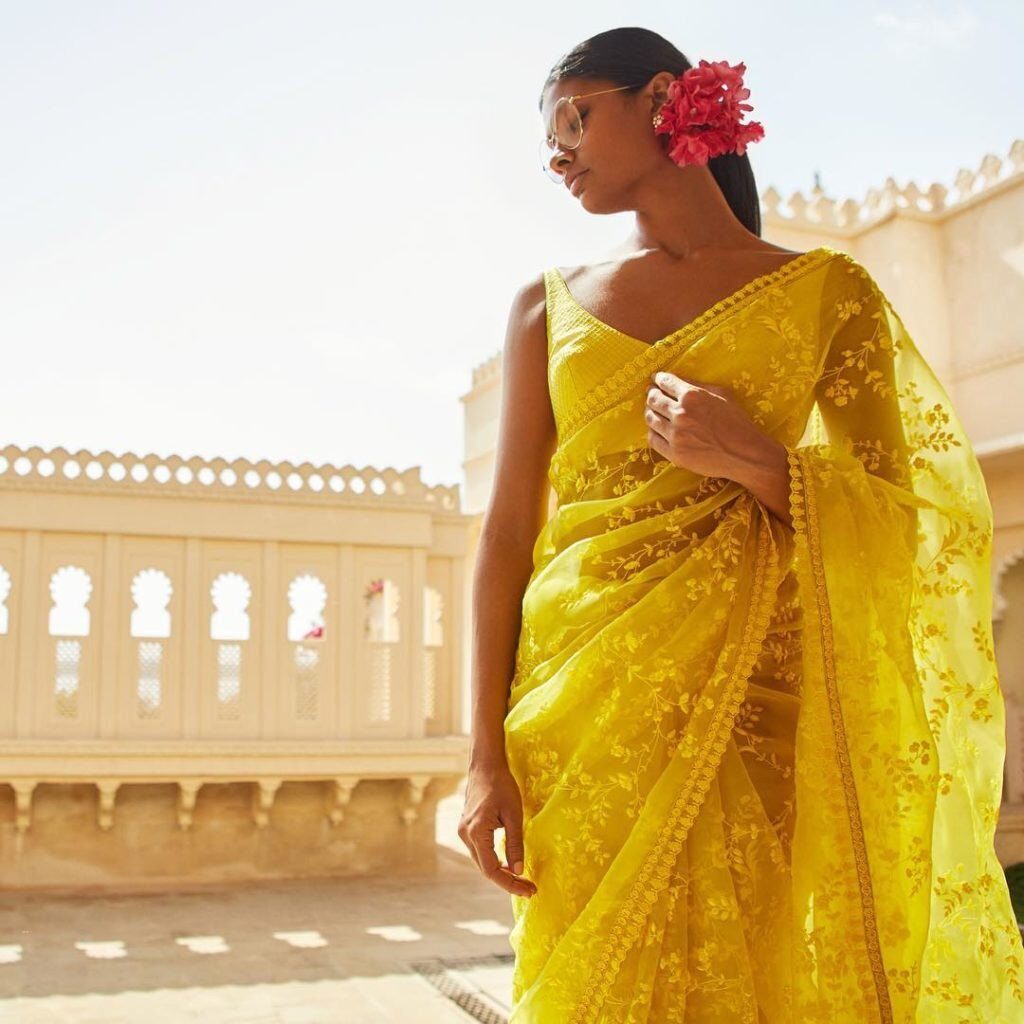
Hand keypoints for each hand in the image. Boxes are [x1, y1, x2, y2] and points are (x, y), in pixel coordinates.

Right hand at [458, 760, 536, 898]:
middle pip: (485, 869)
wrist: (485, 765)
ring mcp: (463, 831)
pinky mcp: (467, 827)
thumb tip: (518, 871)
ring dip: (501, 872)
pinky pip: (480, 851)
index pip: (492, 870)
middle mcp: (465, 835)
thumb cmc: (502, 786)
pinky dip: (494, 860)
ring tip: (522, 879)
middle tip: (530, 888)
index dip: (510, 883)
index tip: (530, 890)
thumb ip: (515, 844)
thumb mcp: (514, 815)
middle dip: (508, 881)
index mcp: (476, 833)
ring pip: (482, 861)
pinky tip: (509, 863)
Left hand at [644, 370, 769, 479]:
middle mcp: (680, 413)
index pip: (666, 382)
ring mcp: (675, 435)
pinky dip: (653, 431)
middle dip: (651, 394)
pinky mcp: (674, 453)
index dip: (658, 379)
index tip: (656, 380)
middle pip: (653, 399)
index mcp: (692, 396)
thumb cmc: (737, 422)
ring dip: (650, 412)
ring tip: (653, 411)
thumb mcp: (722, 395)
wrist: (745, 454)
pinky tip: (657, 429)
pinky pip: (653, 439)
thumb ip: (698, 386)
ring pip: (650, 419)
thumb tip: (678, 380)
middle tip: (652, 394)